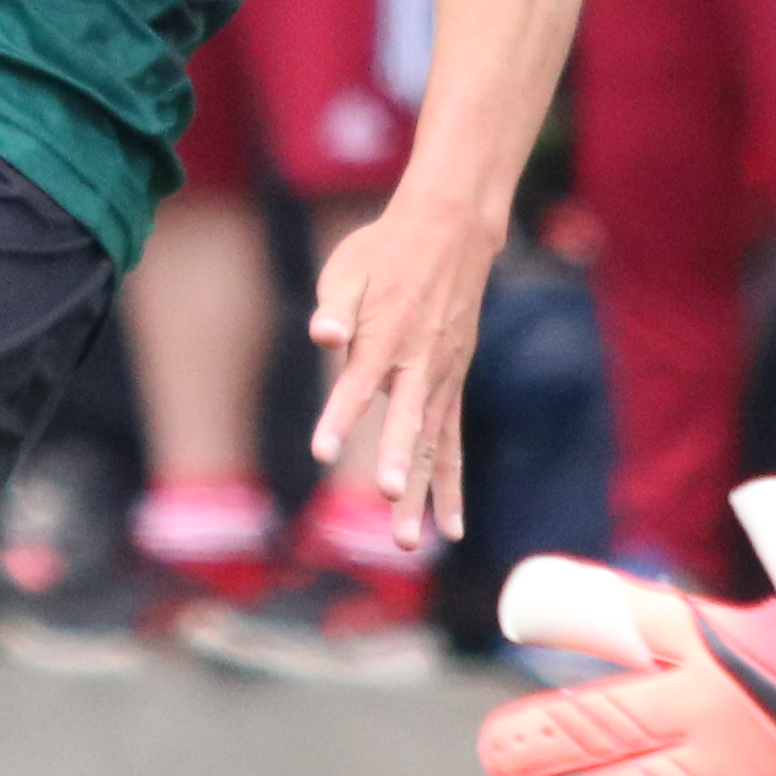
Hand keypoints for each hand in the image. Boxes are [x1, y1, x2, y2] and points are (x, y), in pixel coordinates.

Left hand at [305, 181, 512, 545]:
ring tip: (409, 543)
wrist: (450, 231)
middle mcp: (419, 363)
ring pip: (434, 446)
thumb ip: (335, 304)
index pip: (359, 383)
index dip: (340, 416)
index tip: (322, 451)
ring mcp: (442, 378)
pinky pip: (452, 443)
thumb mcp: (350, 266)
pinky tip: (449, 528)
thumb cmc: (386, 250)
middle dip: (401, 463)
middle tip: (391, 500)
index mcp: (386, 334)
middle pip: (409, 422)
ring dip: (423, 496)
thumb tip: (323, 335)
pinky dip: (451, 485)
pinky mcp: (453, 385)